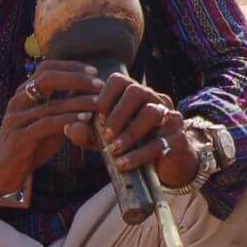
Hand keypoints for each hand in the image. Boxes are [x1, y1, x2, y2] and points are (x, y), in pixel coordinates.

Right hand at [0, 60, 103, 194]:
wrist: (3, 172)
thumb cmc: (30, 145)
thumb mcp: (48, 123)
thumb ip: (64, 109)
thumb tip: (90, 94)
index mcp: (24, 93)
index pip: (47, 68)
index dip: (71, 66)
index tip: (94, 72)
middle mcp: (18, 101)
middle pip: (47, 79)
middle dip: (76, 79)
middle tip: (99, 85)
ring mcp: (17, 119)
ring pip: (50, 104)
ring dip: (78, 101)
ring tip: (98, 103)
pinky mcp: (19, 137)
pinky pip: (46, 124)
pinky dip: (68, 119)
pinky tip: (84, 118)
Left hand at [63, 70, 197, 187]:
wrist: (168, 165)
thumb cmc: (134, 145)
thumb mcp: (107, 139)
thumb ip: (87, 132)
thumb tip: (68, 127)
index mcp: (136, 94)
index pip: (120, 80)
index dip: (105, 96)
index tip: (97, 116)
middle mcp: (155, 99)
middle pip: (137, 91)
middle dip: (117, 114)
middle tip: (105, 135)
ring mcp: (170, 117)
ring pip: (152, 113)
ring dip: (129, 132)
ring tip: (114, 149)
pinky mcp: (178, 138)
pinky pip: (159, 142)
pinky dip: (138, 154)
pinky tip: (123, 163)